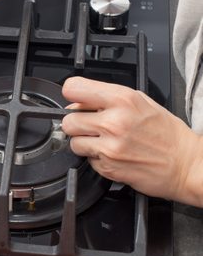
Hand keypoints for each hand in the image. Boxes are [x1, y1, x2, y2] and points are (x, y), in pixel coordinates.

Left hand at [61, 76, 202, 205]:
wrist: (187, 164)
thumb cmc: (166, 134)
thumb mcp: (140, 102)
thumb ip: (107, 98)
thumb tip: (77, 102)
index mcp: (122, 99)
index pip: (74, 88)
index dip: (72, 94)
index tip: (75, 99)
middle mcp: (114, 122)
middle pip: (68, 120)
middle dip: (77, 123)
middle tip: (93, 126)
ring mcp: (109, 146)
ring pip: (73, 142)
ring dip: (84, 142)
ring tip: (105, 141)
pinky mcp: (108, 167)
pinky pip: (87, 160)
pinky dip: (96, 158)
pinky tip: (114, 154)